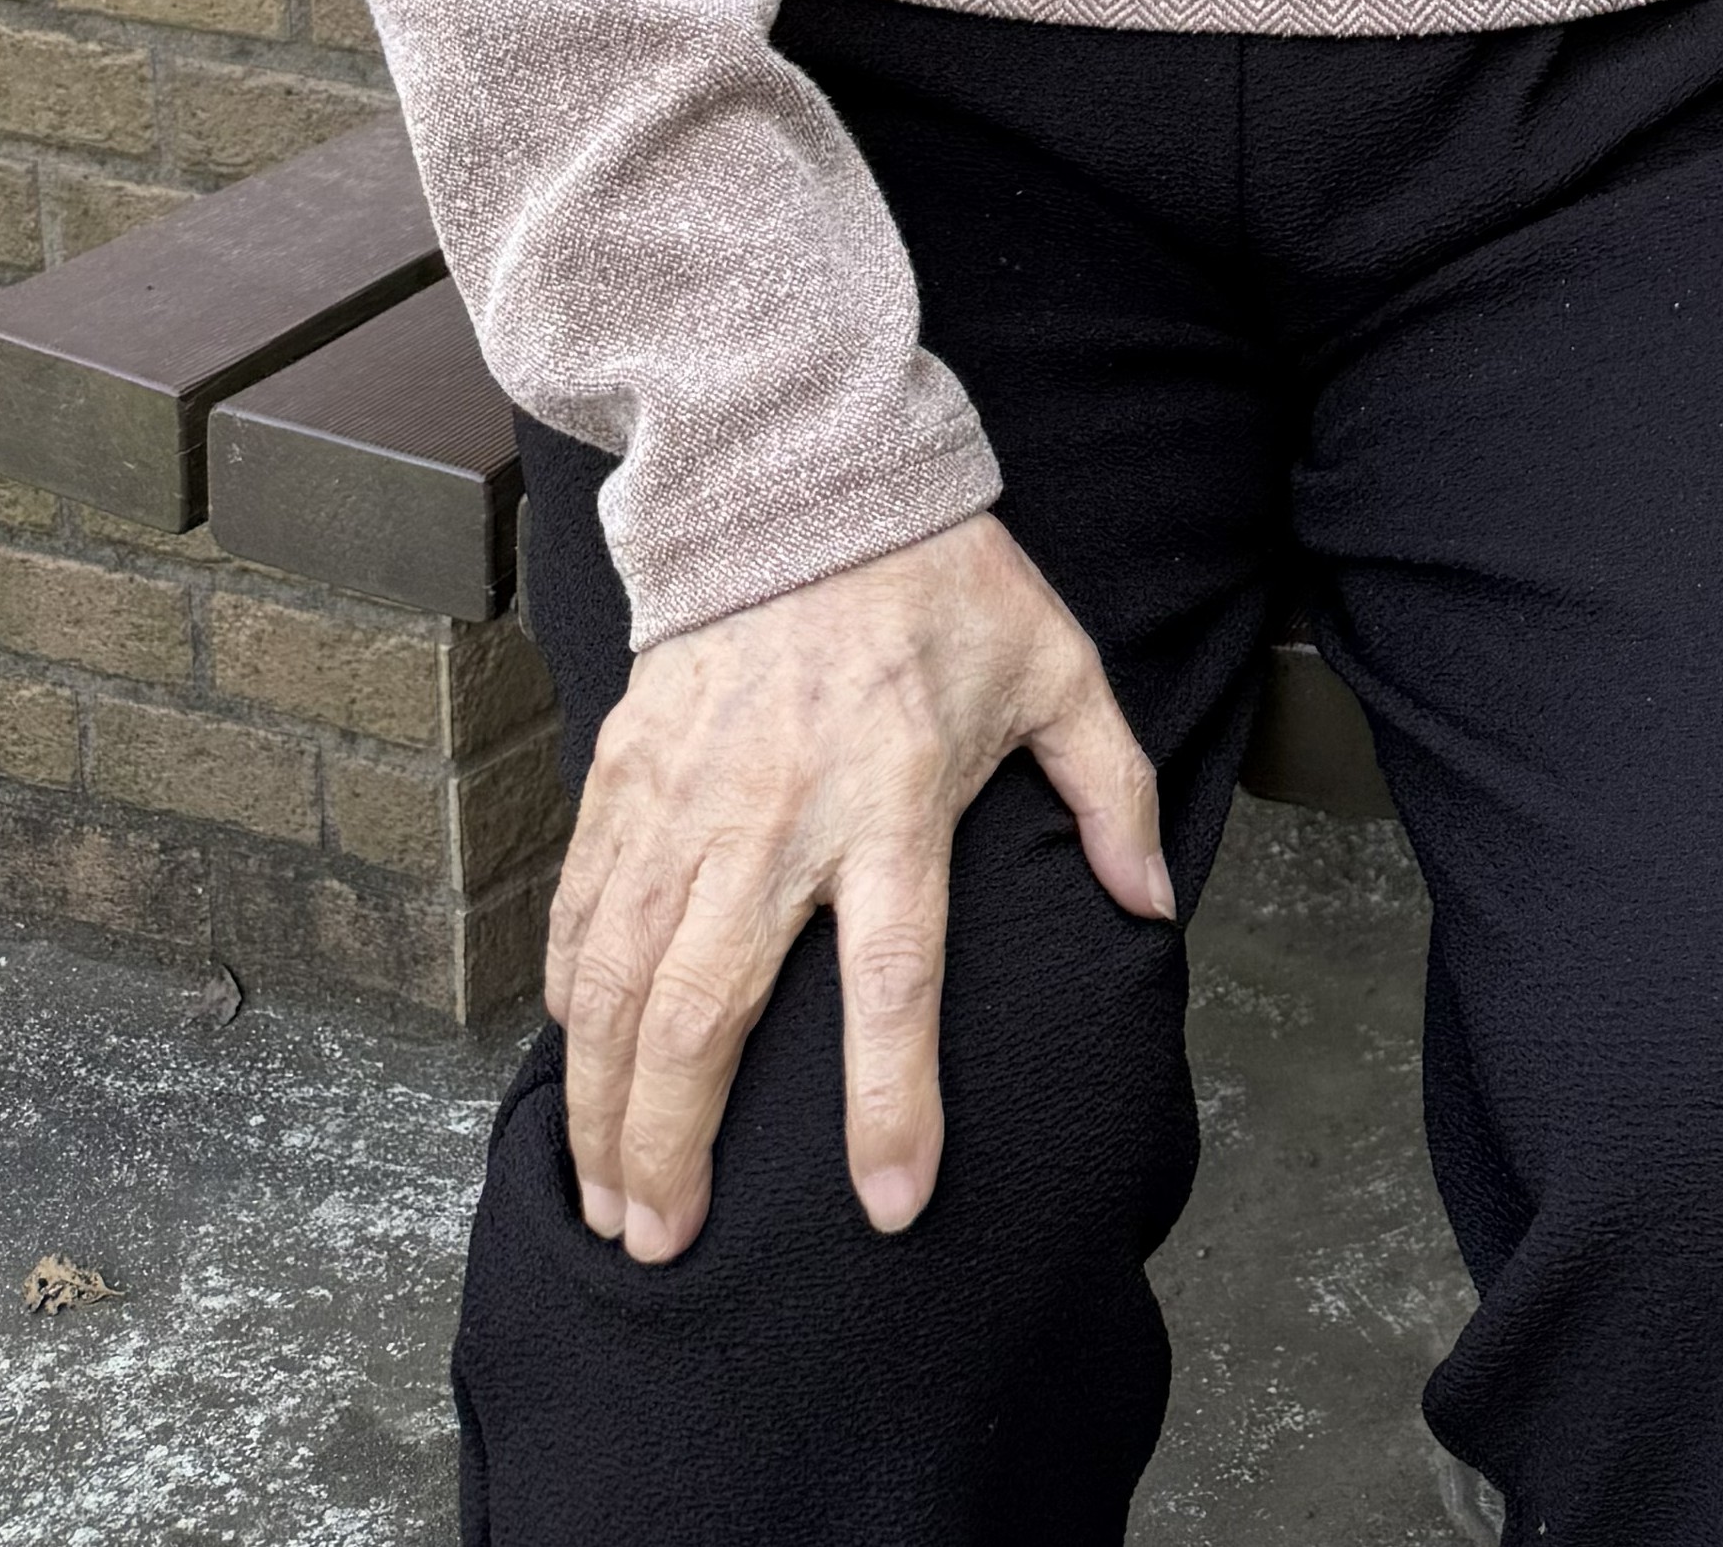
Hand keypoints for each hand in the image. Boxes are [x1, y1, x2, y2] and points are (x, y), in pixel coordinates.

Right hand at [541, 509, 1167, 1266]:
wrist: (805, 476)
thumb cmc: (941, 580)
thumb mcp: (1058, 667)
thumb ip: (1113, 791)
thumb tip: (1153, 903)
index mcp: (895, 798)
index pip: (895, 981)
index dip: (893, 1101)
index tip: (891, 1208)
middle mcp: (779, 813)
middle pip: (710, 1012)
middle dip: (675, 1146)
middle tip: (665, 1246)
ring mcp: (688, 796)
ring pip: (622, 980)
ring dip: (604, 1102)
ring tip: (606, 1199)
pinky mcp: (625, 770)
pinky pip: (581, 908)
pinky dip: (569, 998)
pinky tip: (574, 1066)